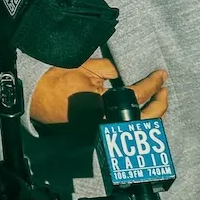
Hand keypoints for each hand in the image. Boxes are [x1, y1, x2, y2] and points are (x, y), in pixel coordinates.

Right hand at [29, 58, 168, 124]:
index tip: (161, 74)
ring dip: (152, 114)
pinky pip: (126, 127)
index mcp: (105, 106)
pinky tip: (142, 110)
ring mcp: (104, 131)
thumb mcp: (83, 67)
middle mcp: (107, 123)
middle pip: (147, 119)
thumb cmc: (56, 81)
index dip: (153, 84)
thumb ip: (108, 69)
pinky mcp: (99, 133)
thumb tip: (124, 73)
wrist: (35, 98)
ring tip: (157, 99)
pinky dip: (139, 120)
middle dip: (160, 104)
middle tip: (164, 89)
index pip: (138, 95)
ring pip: (139, 127)